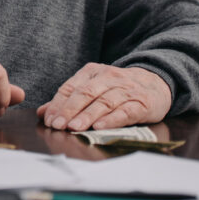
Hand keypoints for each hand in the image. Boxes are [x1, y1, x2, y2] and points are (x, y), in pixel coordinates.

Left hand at [36, 63, 171, 130]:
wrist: (156, 83)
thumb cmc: (118, 88)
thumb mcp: (93, 87)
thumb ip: (68, 99)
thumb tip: (42, 112)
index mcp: (92, 72)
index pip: (71, 87)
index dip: (58, 104)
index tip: (48, 119)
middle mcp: (108, 78)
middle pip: (85, 94)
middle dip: (70, 110)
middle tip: (58, 125)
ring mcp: (125, 90)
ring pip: (103, 102)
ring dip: (87, 116)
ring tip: (74, 127)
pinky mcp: (141, 103)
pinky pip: (124, 111)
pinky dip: (111, 119)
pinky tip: (100, 127)